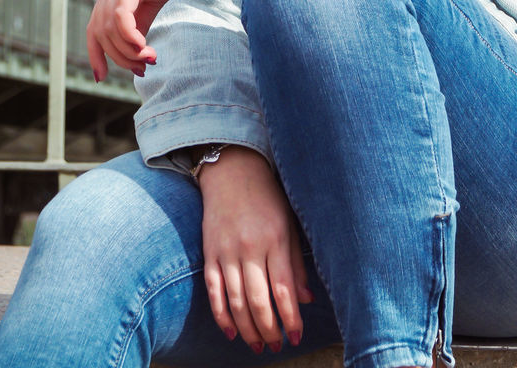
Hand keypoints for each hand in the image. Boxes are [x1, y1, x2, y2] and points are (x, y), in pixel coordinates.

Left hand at [86, 0, 233, 80]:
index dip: (95, 54)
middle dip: (119, 58)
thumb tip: (137, 47)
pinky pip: (121, 14)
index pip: (93, 28)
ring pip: (109, 27)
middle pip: (100, 33)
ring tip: (149, 58)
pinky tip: (144, 46)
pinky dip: (129, 36)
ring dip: (127, 51)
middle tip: (143, 68)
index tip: (102, 76)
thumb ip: (142, 19)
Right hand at [198, 147, 313, 351]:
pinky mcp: (210, 252)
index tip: (296, 337)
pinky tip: (231, 331)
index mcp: (276, 238)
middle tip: (276, 346)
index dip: (290, 318)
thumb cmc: (268, 197)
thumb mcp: (289, 224)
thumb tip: (306, 300)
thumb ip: (296, 263)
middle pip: (258, 299)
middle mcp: (250, 246)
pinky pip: (213, 290)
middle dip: (269, 330)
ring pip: (236, 300)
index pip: (283, 288)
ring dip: (248, 329)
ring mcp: (227, 250)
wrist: (233, 169)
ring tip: (258, 346)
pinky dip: (221, 314)